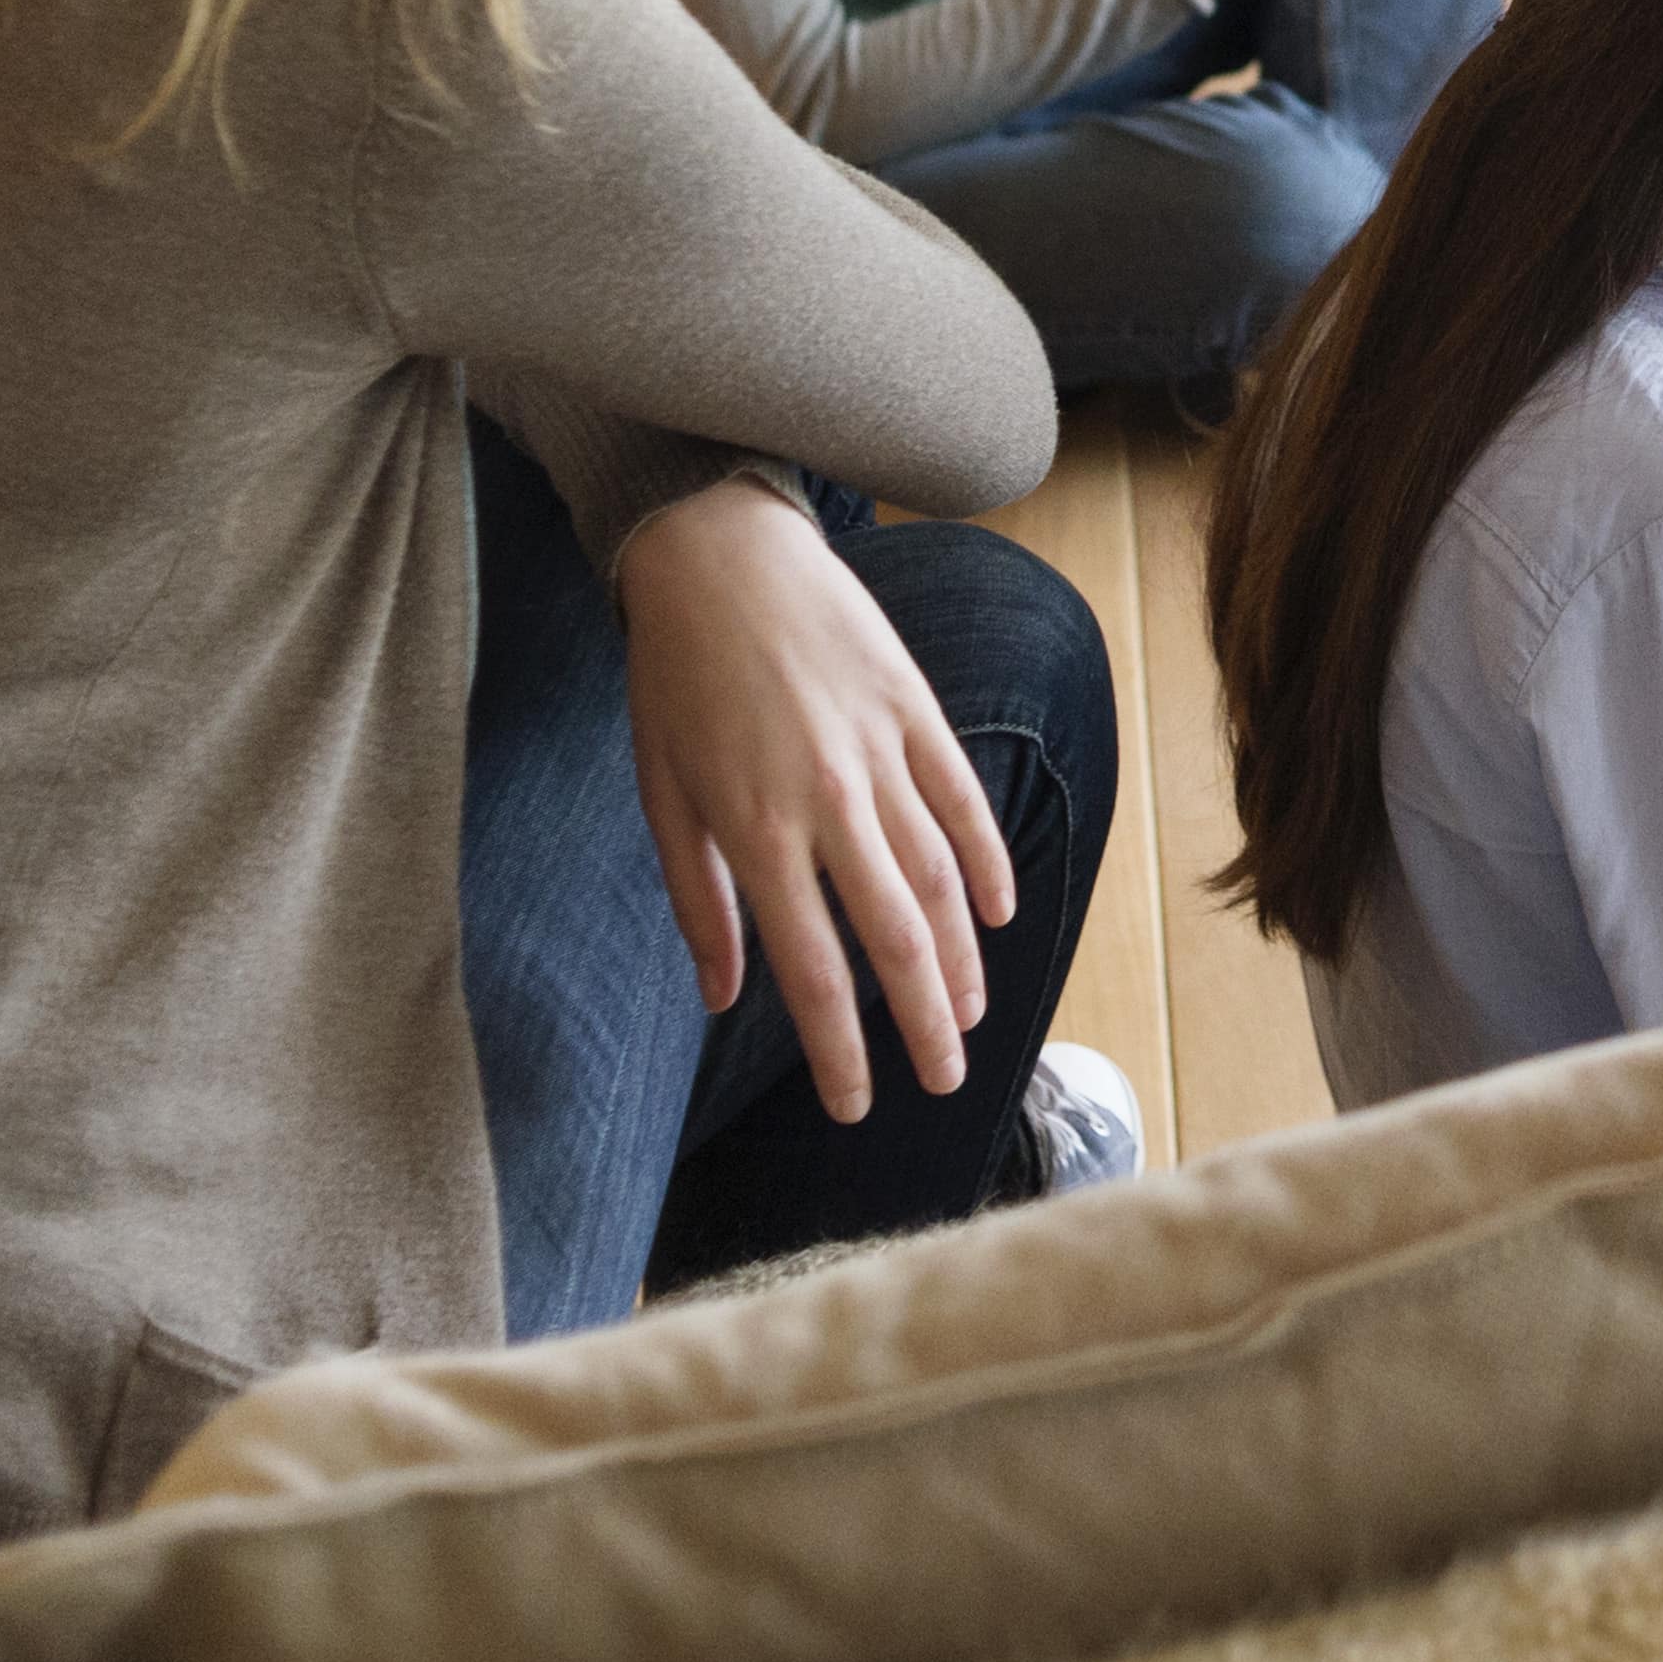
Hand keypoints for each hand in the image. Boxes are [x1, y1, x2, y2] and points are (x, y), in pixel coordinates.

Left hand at [614, 478, 1015, 1124]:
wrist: (719, 555)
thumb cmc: (675, 679)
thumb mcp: (662, 793)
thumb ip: (696, 900)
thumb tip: (724, 995)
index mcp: (753, 829)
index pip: (811, 970)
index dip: (839, 1049)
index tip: (855, 1106)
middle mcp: (826, 800)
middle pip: (895, 938)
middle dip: (924, 1025)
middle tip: (945, 1084)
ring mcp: (880, 753)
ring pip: (940, 879)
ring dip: (962, 959)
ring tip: (972, 1018)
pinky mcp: (915, 709)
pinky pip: (963, 802)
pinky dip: (987, 863)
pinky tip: (1000, 916)